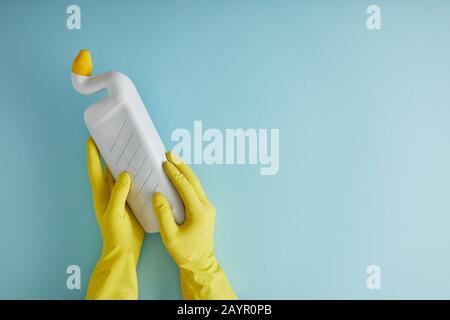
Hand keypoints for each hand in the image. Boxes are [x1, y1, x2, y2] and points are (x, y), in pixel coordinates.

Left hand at [86, 137, 143, 262]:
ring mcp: (121, 196)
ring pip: (121, 175)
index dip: (92, 153)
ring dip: (124, 162)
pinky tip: (146, 169)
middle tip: (117, 138)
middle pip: (108, 168)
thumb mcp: (115, 213)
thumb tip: (124, 173)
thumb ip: (118, 193)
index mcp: (101, 193)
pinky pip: (134, 184)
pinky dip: (138, 175)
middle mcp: (110, 192)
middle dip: (110, 153)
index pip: (95, 169)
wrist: (125, 250)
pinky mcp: (132, 201)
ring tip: (132, 149)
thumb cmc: (115, 234)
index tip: (93, 138)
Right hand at [152, 152, 235, 298]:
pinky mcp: (205, 210)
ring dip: (185, 171)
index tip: (165, 163)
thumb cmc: (184, 252)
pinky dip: (187, 180)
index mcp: (199, 212)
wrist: (200, 263)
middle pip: (194, 181)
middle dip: (182, 166)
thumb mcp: (170, 236)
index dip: (175, 174)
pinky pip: (195, 190)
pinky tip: (179, 175)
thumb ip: (163, 214)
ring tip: (174, 159)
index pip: (186, 188)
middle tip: (170, 154)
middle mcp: (206, 207)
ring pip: (196, 184)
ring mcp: (207, 207)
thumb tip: (157, 195)